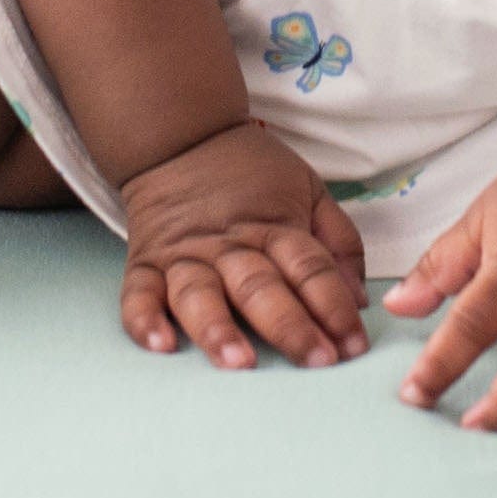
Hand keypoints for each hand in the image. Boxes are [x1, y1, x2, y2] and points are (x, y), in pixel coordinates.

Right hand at [119, 120, 370, 371]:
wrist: (182, 136)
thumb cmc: (252, 171)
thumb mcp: (308, 188)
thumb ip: (339, 240)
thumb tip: (358, 301)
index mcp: (274, 226)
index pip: (310, 268)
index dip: (335, 306)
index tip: (354, 346)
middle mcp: (229, 245)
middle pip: (261, 287)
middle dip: (291, 326)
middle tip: (316, 360)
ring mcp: (184, 255)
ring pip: (200, 295)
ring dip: (219, 328)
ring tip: (239, 362)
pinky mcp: (145, 263)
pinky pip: (138, 294)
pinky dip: (145, 320)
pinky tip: (161, 344)